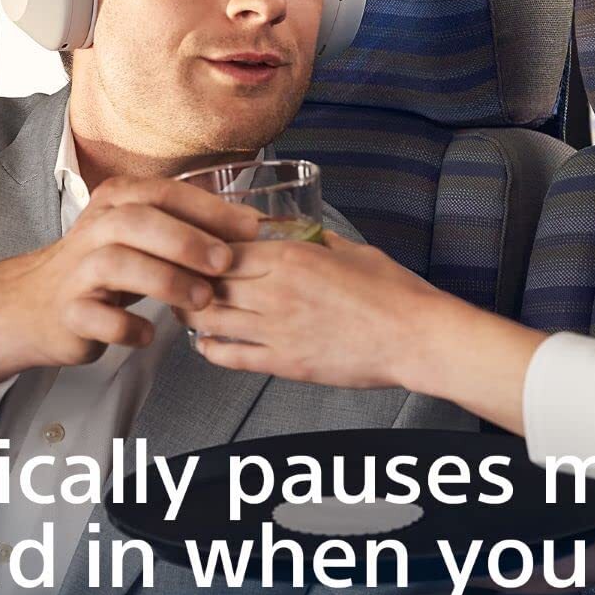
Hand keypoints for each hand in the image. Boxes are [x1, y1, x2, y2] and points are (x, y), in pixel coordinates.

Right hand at [0, 177, 260, 392]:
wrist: (36, 303)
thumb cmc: (105, 265)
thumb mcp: (141, 234)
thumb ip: (186, 225)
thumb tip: (252, 228)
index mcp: (118, 201)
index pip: (166, 192)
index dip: (210, 209)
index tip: (251, 229)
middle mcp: (95, 228)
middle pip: (140, 221)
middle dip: (188, 240)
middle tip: (226, 263)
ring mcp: (77, 270)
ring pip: (120, 264)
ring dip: (167, 281)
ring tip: (202, 300)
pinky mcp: (68, 311)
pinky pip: (98, 319)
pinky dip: (127, 327)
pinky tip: (149, 334)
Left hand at [185, 232, 446, 389]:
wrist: (414, 337)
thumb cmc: (393, 292)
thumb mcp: (352, 250)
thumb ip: (319, 240)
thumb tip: (304, 232)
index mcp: (290, 257)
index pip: (223, 249)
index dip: (203, 250)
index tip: (194, 250)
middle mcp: (275, 292)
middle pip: (209, 282)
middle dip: (190, 279)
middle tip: (180, 278)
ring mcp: (276, 330)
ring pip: (211, 318)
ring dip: (193, 313)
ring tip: (186, 309)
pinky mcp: (283, 363)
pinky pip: (231, 356)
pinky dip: (210, 349)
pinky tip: (205, 344)